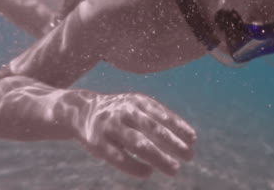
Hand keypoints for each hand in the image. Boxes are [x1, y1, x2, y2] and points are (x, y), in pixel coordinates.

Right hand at [71, 92, 196, 177]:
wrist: (81, 110)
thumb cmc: (121, 112)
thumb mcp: (138, 106)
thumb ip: (159, 119)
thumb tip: (189, 139)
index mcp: (137, 101)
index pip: (162, 114)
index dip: (179, 127)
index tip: (193, 140)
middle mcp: (124, 111)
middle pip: (153, 129)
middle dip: (173, 143)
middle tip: (189, 156)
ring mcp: (110, 126)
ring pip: (138, 144)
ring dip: (159, 157)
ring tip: (174, 169)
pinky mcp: (97, 142)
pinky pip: (118, 157)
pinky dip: (135, 166)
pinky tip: (148, 172)